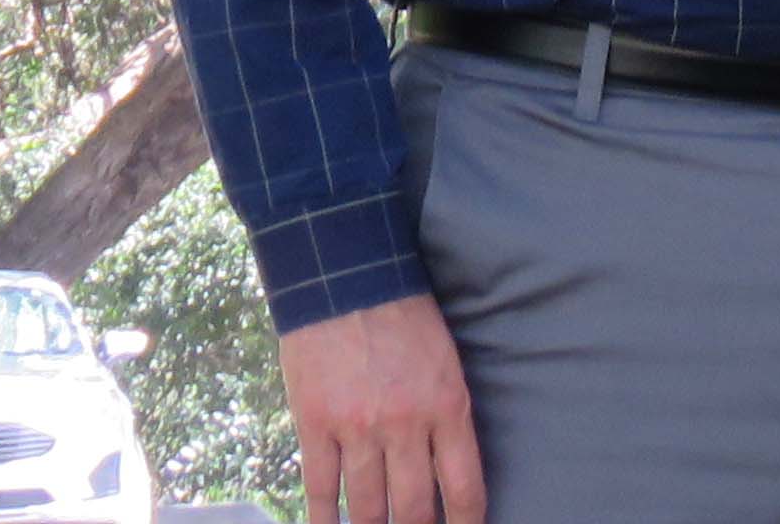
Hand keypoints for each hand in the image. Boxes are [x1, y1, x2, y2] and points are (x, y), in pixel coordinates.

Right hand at [279, 293, 484, 523]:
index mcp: (447, 404)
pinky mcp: (315, 426)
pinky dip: (325, 522)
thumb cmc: (406, 318)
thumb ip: (447, 415)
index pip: (463, 485)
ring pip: (367, 509)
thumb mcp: (446, 361)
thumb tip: (445, 472)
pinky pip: (320, 491)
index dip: (464, 523)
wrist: (349, 279)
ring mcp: (356, 428)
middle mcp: (404, 423)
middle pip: (412, 509)